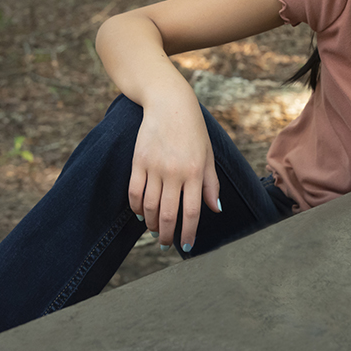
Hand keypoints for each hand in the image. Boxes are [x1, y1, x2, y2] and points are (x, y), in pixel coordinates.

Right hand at [127, 92, 220, 251]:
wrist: (169, 105)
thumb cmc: (193, 131)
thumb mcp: (208, 155)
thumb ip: (211, 184)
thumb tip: (216, 209)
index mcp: (195, 171)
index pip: (192, 211)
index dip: (189, 232)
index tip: (187, 246)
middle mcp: (174, 172)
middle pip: (169, 214)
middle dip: (168, 235)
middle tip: (167, 245)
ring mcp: (154, 167)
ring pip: (150, 207)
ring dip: (152, 224)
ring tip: (156, 230)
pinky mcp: (138, 161)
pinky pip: (134, 192)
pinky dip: (137, 208)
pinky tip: (142, 214)